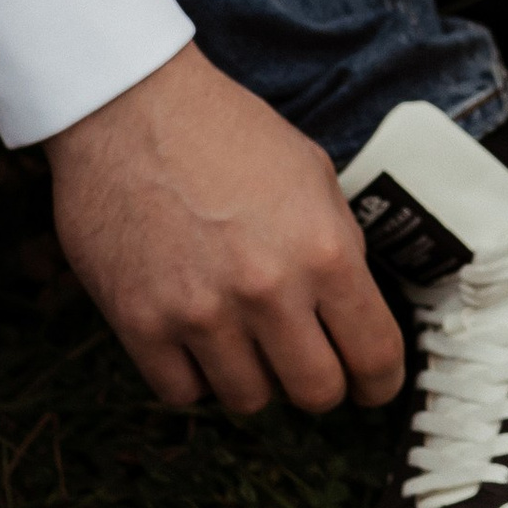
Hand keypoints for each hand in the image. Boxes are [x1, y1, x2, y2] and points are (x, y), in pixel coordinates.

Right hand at [46, 43, 409, 416]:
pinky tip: (194, 338)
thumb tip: (354, 311)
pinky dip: (193, 375)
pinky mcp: (140, 323)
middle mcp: (268, 292)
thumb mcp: (312, 174)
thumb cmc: (224, 131)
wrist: (128, 107)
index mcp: (323, 252)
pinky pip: (183, 393)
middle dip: (317, 383)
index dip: (379, 382)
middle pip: (315, 393)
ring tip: (241, 337)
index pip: (375, 357)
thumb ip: (340, 246)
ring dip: (252, 377)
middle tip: (302, 360)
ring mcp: (200, 313)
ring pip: (249, 400)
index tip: (370, 386)